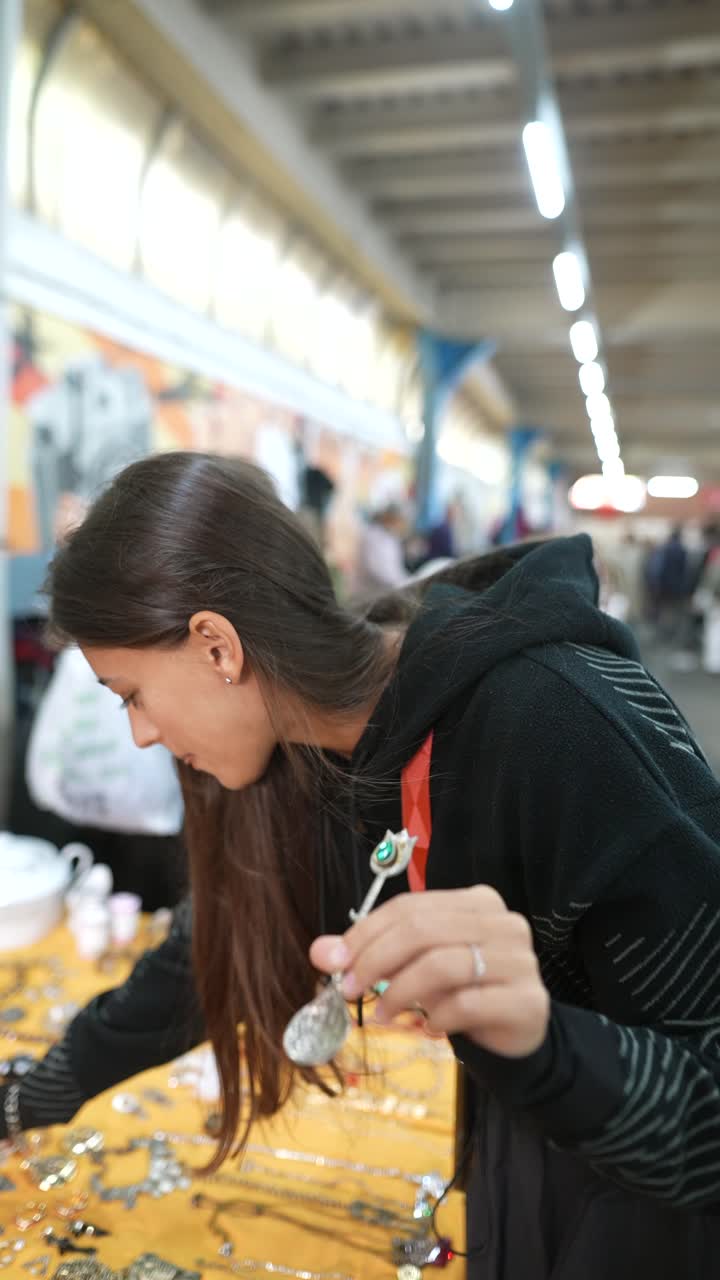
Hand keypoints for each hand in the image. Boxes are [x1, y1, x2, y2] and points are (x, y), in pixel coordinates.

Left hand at [310, 887, 549, 1058]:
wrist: (517, 1032)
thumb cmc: (463, 990)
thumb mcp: (415, 968)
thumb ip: (371, 955)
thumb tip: (320, 952)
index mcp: (476, 901)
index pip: (410, 907)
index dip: (367, 932)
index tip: (335, 961)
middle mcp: (503, 922)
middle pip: (424, 930)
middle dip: (377, 959)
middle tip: (349, 990)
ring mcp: (521, 960)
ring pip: (444, 965)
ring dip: (401, 992)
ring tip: (382, 1015)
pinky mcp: (528, 1000)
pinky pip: (468, 1003)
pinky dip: (438, 1018)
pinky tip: (428, 1028)